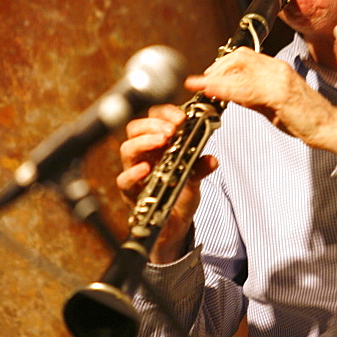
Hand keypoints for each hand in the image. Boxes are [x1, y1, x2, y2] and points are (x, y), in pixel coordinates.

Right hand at [118, 103, 216, 262]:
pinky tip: (146, 168)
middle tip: (171, 130)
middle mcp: (144, 155)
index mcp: (158, 145)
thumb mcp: (195, 177)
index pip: (154, 119)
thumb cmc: (179, 194)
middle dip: (153, 124)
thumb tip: (212, 160)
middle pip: (136, 129)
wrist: (175, 223)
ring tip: (161, 141)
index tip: (180, 117)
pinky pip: (124, 180)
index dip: (165, 114)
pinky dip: (134, 173)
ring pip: (127, 149)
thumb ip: (201, 167)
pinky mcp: (131, 192)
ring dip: (144, 141)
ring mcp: (135, 172)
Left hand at [185, 48, 336, 154]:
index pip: (244, 56)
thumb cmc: (305, 118)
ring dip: (216, 78)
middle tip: (203, 82)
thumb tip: (231, 94)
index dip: (222, 64)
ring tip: (200, 86)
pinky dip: (226, 90)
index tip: (207, 76)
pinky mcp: (280, 93)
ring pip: (240, 70)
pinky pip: (247, 89)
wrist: (329, 128)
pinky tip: (214, 93)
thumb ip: (253, 96)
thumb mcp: (273, 104)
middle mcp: (277, 68)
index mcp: (277, 68)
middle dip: (217, 68)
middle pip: (239, 56)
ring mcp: (279, 78)